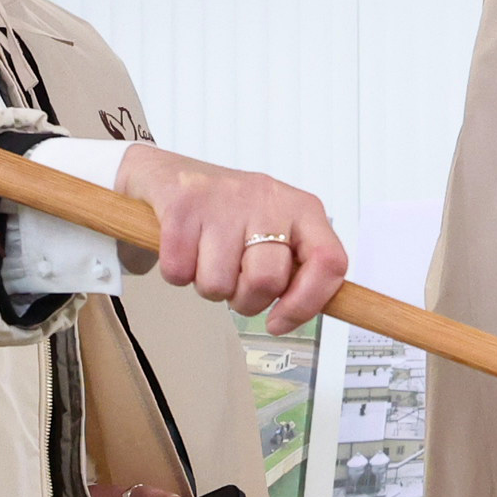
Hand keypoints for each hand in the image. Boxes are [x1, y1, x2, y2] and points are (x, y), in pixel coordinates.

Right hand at [108, 143, 345, 331]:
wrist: (167, 173)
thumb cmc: (227, 212)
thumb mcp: (273, 232)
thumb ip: (296, 269)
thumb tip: (299, 314)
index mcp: (302, 209)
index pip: (329, 263)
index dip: (306, 304)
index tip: (278, 322)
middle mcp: (268, 199)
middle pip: (267, 282)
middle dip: (245, 300)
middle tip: (234, 282)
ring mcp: (224, 200)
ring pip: (218, 285)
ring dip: (208, 286)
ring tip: (206, 259)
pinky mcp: (182, 204)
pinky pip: (179, 272)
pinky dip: (177, 273)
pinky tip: (183, 250)